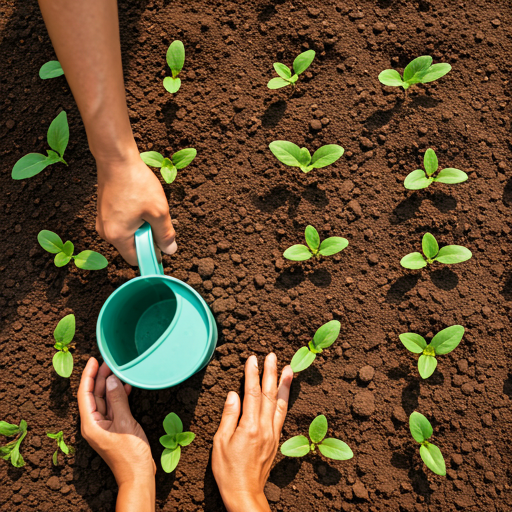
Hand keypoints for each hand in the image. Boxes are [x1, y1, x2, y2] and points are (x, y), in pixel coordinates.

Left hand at [77, 357, 155, 485]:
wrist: (138, 474)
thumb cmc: (130, 453)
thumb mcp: (124, 422)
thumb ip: (117, 400)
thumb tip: (112, 379)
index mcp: (90, 423)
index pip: (85, 394)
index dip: (88, 375)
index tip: (94, 360)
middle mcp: (95, 423)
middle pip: (95, 395)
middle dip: (100, 377)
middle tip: (109, 361)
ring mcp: (105, 425)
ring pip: (105, 399)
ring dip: (111, 384)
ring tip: (118, 369)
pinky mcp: (115, 427)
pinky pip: (115, 406)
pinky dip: (120, 395)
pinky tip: (126, 386)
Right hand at [95, 152, 176, 265]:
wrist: (116, 159)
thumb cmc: (137, 184)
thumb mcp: (158, 211)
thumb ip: (165, 234)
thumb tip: (170, 250)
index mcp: (117, 236)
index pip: (135, 259)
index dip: (151, 255)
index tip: (162, 244)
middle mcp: (105, 232)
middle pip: (131, 247)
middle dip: (147, 237)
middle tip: (156, 219)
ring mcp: (102, 221)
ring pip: (127, 234)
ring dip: (141, 227)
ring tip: (147, 208)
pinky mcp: (103, 211)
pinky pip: (121, 223)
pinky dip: (133, 218)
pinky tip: (139, 203)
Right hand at [212, 353, 292, 511]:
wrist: (244, 493)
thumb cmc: (228, 470)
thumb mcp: (219, 443)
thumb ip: (228, 416)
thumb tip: (233, 394)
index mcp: (249, 427)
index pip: (251, 393)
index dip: (252, 374)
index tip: (253, 359)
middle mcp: (264, 428)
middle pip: (268, 394)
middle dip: (270, 373)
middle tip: (272, 356)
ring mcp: (272, 434)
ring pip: (280, 404)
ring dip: (284, 385)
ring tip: (288, 369)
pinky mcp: (275, 440)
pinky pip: (282, 415)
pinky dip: (284, 401)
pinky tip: (285, 394)